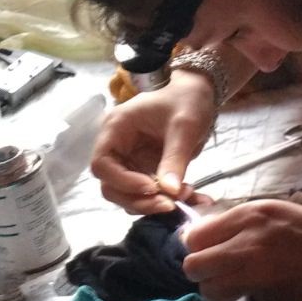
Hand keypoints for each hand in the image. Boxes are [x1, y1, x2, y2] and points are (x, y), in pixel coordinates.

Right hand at [92, 71, 216, 212]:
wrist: (199, 95)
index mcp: (116, 129)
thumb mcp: (184, 126)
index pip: (102, 164)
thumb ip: (175, 158)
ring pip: (130, 197)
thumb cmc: (186, 100)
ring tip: (187, 197)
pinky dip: (170, 201)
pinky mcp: (147, 173)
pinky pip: (152, 195)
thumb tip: (170, 192)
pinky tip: (195, 200)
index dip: (122, 182)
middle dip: (139, 201)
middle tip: (170, 204)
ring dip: (155, 205)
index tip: (151, 188)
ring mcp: (132, 163)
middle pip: (112, 187)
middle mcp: (118, 149)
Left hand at [181, 199, 301, 300]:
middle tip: (218, 276)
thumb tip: (207, 242)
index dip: (197, 249)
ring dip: (216, 291)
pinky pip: (235, 300)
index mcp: (252, 213)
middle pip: (193, 264)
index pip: (194, 235)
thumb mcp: (280, 216)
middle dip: (201, 273)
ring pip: (208, 288)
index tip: (209, 255)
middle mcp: (248, 236)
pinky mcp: (269, 292)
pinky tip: (254, 296)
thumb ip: (244, 227)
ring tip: (235, 289)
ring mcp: (257, 266)